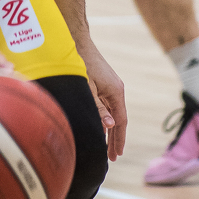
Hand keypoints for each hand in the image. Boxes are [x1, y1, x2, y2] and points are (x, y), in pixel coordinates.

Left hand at [79, 42, 126, 160]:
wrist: (77, 41)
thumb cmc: (80, 63)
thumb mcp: (87, 88)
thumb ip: (97, 107)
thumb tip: (109, 126)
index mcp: (116, 92)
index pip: (121, 121)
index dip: (119, 139)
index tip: (117, 155)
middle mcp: (116, 90)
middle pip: (118, 119)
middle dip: (115, 139)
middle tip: (112, 158)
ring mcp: (110, 87)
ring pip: (111, 113)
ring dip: (109, 130)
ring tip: (105, 148)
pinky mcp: (103, 83)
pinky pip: (106, 106)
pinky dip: (104, 118)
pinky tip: (99, 127)